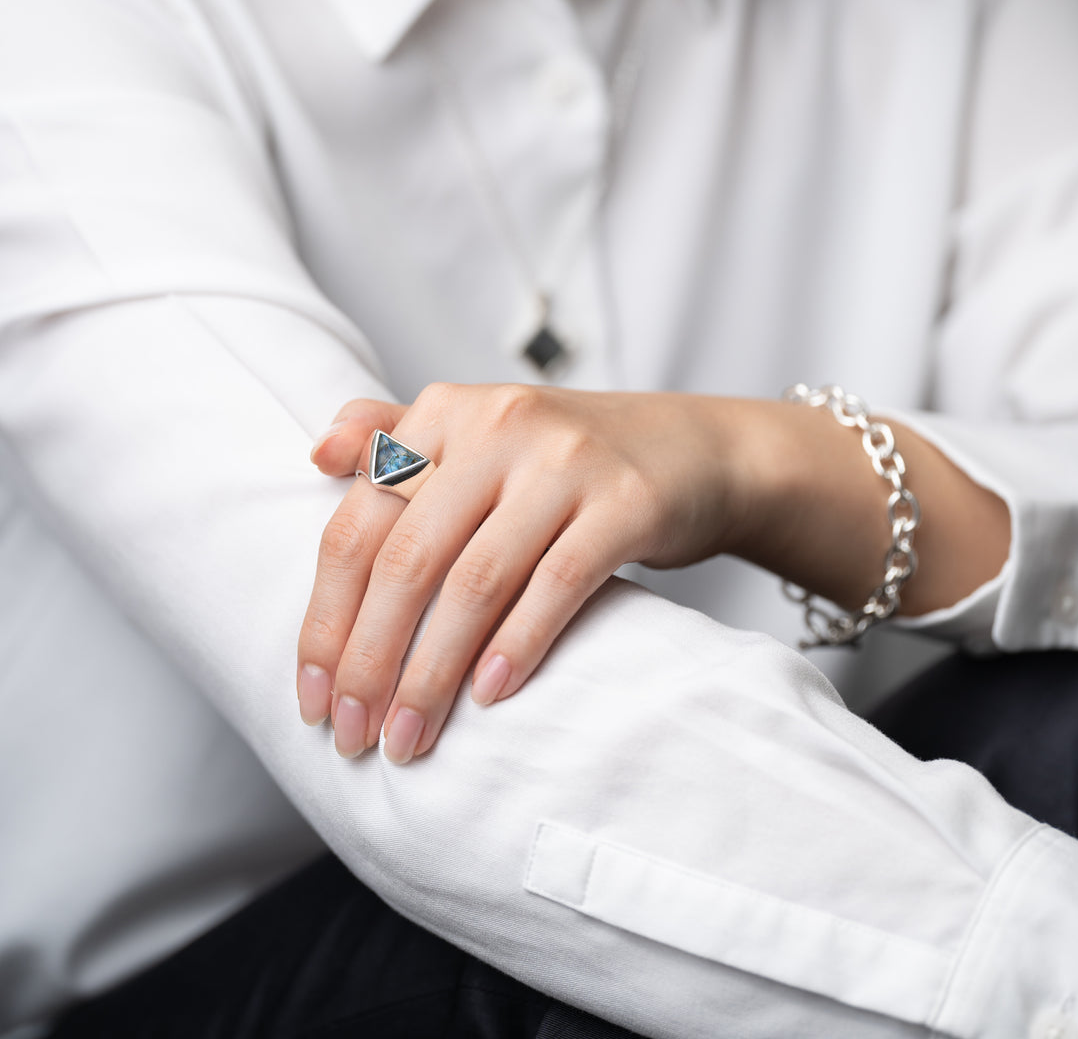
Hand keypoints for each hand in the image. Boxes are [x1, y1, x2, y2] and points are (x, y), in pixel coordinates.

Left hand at [296, 384, 758, 762]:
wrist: (692, 452)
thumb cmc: (567, 461)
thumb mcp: (480, 436)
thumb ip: (396, 438)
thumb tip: (317, 457)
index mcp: (447, 411)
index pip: (359, 523)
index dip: (326, 617)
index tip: (312, 695)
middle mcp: (500, 426)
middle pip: (409, 560)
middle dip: (370, 660)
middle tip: (352, 734)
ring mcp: (566, 462)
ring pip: (476, 582)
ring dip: (433, 673)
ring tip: (410, 738)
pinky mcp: (626, 502)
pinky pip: (558, 583)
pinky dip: (517, 645)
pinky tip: (488, 696)